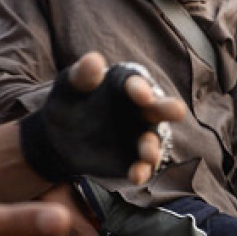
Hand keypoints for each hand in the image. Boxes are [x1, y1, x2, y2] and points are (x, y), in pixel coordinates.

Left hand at [19, 52, 186, 183]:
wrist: (59, 138)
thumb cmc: (69, 102)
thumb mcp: (70, 86)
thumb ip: (82, 75)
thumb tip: (94, 59)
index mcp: (128, 86)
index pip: (138, 84)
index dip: (141, 88)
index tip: (140, 93)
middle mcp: (142, 110)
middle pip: (160, 108)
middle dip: (168, 109)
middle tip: (177, 111)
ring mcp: (140, 135)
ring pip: (154, 140)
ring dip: (153, 146)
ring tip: (147, 154)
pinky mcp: (135, 159)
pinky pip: (142, 165)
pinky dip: (142, 170)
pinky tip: (136, 176)